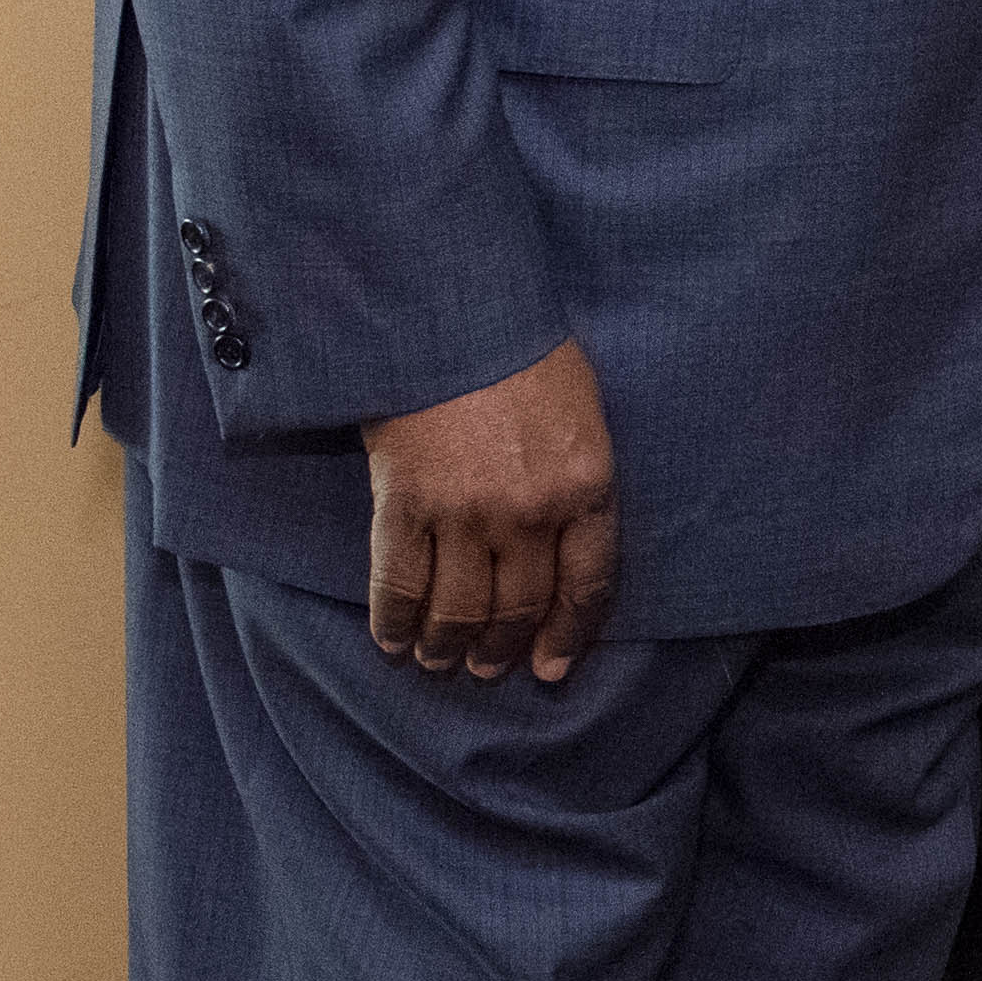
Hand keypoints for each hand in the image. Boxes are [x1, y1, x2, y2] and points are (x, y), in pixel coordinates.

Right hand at [365, 339, 622, 682]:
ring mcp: (465, 512)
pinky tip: (393, 641)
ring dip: (449, 646)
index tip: (551, 666)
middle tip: (488, 667)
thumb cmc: (523, 353)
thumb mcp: (582, 412)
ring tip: (441, 660)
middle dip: (502, 649)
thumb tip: (565, 544)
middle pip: (519, 607)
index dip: (567, 635)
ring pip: (459, 609)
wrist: (450, 312)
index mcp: (587, 485)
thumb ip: (579, 479)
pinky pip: (398, 583)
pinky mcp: (404, 505)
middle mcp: (530, 511)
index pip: (587, 585)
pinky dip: (394, 621)